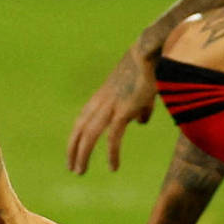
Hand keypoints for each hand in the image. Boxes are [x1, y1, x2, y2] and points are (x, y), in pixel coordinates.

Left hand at [67, 45, 157, 174]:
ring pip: (89, 133)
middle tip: (72, 168)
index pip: (82, 119)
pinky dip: (111, 153)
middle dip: (73, 148)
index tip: (74, 152)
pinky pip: (113, 136)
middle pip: (80, 127)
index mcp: (103, 96)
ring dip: (82, 153)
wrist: (151, 52)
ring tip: (79, 171)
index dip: (76, 136)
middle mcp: (102, 101)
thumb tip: (140, 122)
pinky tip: (113, 167)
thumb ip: (139, 108)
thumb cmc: (148, 69)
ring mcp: (111, 104)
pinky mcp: (124, 109)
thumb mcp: (140, 92)